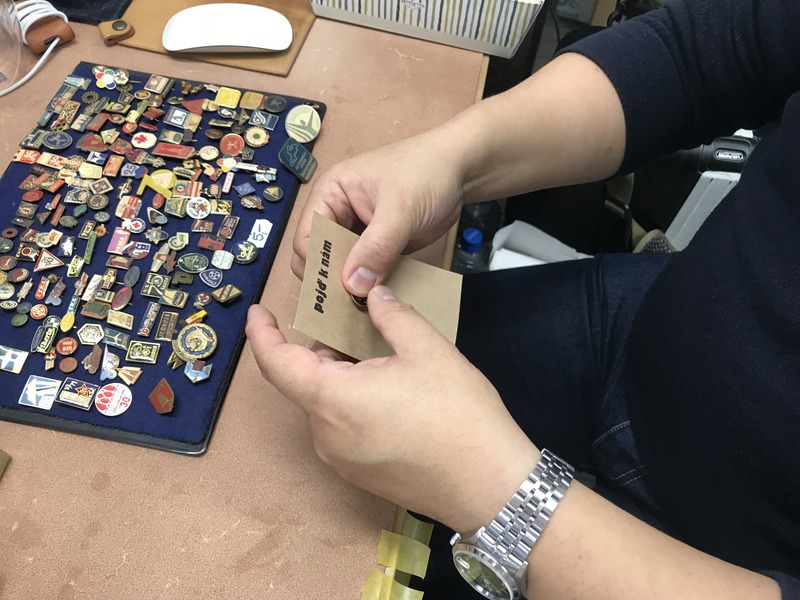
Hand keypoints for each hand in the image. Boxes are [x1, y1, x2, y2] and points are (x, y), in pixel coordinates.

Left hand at [246, 286, 538, 532]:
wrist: (490, 487)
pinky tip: (389, 389)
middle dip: (320, 349)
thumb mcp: (428, 350)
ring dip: (340, 375)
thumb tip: (374, 294)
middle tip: (351, 319)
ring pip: (326, 406)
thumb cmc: (457, 415)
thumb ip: (393, 315)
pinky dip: (351, 401)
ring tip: (376, 351)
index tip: (257, 312)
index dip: (261, 335)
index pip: (276, 364)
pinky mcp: (362, 475)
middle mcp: (325, 435)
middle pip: (305, 383)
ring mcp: (342, 461)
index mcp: (331, 400)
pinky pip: (342, 429)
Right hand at [292, 132, 464, 295]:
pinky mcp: (378, 246)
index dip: (317, 265)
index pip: (305, 237)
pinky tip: (379, 301)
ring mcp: (359, 231)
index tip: (336, 291)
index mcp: (330, 194)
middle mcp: (338, 214)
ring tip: (362, 309)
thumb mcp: (400, 209)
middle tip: (349, 305)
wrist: (461, 169)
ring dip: (350, 287)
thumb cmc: (426, 173)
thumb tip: (353, 286)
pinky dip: (370, 286)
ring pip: (342, 268)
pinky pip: (366, 271)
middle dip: (331, 280)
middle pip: (319, 256)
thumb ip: (376, 247)